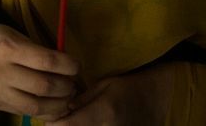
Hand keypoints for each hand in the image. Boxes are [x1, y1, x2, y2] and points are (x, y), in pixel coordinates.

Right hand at [0, 13, 80, 118]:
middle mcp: (1, 71)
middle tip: (74, 84)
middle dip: (66, 87)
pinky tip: (53, 107)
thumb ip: (35, 50)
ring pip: (35, 106)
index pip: (47, 61)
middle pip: (44, 86)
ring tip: (67, 98)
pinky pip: (24, 112)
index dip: (68, 65)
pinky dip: (43, 112)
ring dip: (58, 104)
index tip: (77, 65)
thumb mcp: (13, 34)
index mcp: (8, 48)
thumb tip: (64, 65)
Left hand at [48, 62, 175, 124]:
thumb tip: (63, 107)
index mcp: (103, 112)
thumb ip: (83, 97)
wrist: (156, 100)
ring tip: (71, 118)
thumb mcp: (105, 84)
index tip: (49, 115)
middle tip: (58, 117)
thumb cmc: (130, 86)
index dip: (54, 121)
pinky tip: (83, 123)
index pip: (68, 124)